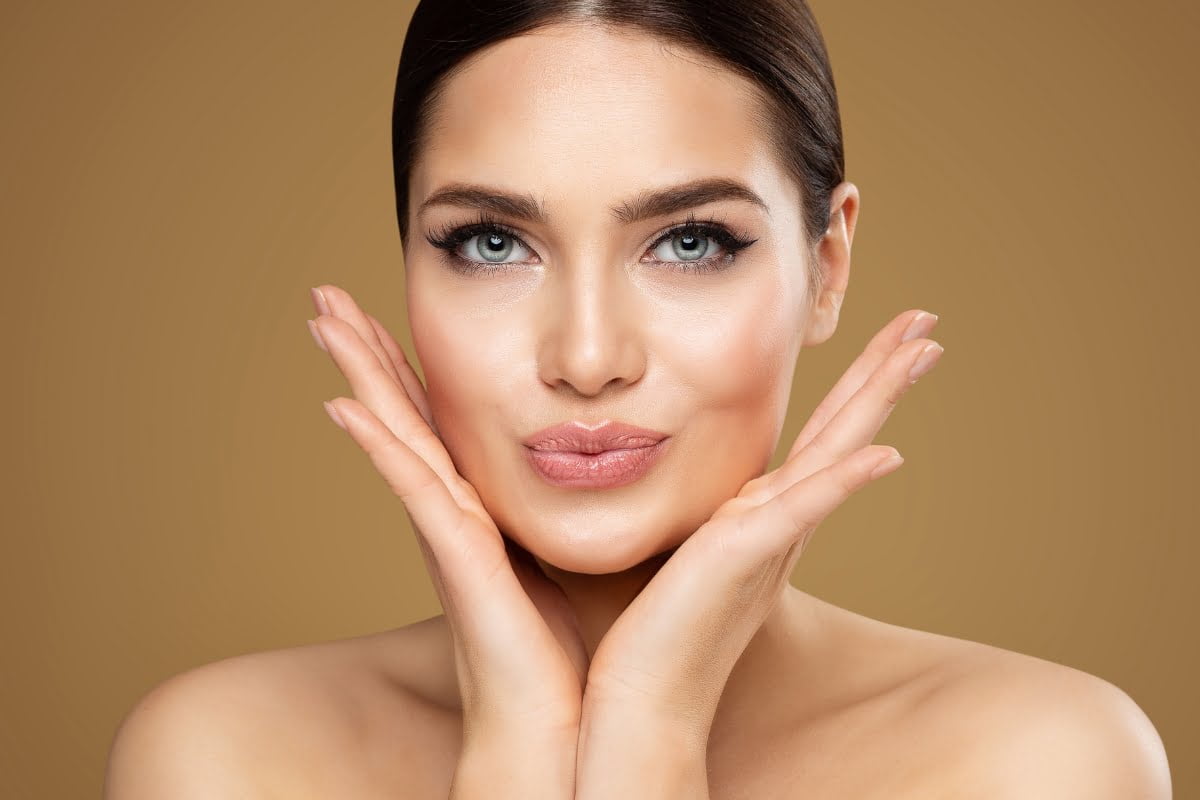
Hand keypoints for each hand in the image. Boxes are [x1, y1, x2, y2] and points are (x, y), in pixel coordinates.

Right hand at [305, 284, 586, 790]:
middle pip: (400, 413)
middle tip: (326, 294)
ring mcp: (447, 532)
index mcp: (478, 510)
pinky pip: (412, 488)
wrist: (561, 725)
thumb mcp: (573, 554)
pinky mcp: (457, 556)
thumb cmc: (573, 650)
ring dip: (359, 372)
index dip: (406, 367)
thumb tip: (613, 467)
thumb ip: (574, 510)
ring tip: (323, 316)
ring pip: (395, 433)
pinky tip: (343, 403)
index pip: (436, 421)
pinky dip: (377, 444)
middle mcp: (451, 514)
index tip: (384, 313)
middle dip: (365, 350)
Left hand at [580, 309, 943, 749]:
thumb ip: (706, 518)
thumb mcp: (687, 551)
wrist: (644, 697)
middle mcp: (781, 521)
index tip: (885, 341)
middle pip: (845, 431)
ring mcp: (772, 537)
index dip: (854, 388)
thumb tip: (696, 486)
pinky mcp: (748, 556)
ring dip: (879, 399)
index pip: (820, 437)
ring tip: (922, 349)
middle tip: (925, 321)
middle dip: (883, 373)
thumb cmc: (656, 630)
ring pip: (838, 452)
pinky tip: (887, 454)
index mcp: (766, 516)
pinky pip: (807, 509)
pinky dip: (846, 480)